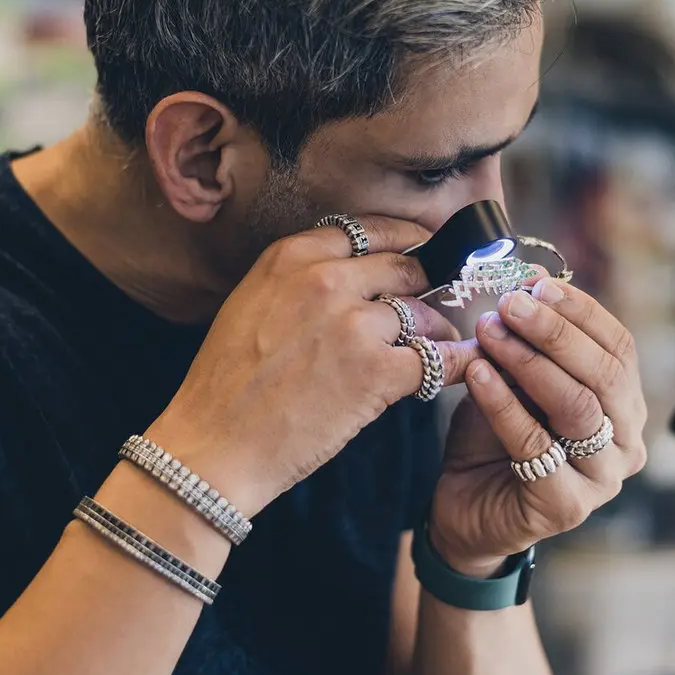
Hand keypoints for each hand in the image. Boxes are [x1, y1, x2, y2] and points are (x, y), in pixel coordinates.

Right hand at [148, 216, 478, 515]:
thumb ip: (299, 280)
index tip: (422, 248)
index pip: (369, 230)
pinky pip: (437, 359)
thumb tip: (353, 277)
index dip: (405, 240)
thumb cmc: (226, 383)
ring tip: (438, 345)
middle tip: (437, 300)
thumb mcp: (251, 303)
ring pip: (421, 314)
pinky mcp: (377, 371)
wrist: (215, 444)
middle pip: (404, 267)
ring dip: (435, 331)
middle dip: (426, 285)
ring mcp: (354, 324)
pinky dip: (453, 364)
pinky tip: (458, 369)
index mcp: (291, 257)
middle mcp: (325, 280)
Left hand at [428, 276, 647, 576]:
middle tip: (510, 304)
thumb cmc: (496, 437)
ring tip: (488, 332)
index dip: (580, 311)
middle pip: (604, 374)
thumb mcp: (514, 378)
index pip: (619, 347)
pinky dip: (503, 402)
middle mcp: (627, 441)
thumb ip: (528, 337)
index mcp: (625, 404)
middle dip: (555, 332)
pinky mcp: (566, 506)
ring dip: (528, 362)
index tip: (536, 284)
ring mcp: (603, 479)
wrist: (465, 506)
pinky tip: (476, 373)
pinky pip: (534, 443)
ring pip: (576, 407)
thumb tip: (529, 274)